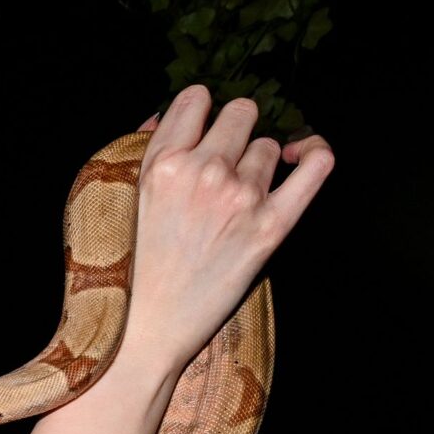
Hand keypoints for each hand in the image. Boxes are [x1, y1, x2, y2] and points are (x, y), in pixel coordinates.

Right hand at [123, 86, 333, 377]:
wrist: (143, 334)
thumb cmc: (126, 274)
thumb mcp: (118, 202)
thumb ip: (144, 151)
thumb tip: (167, 115)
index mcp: (161, 162)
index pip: (197, 98)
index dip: (202, 113)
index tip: (202, 133)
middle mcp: (203, 171)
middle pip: (240, 113)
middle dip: (233, 134)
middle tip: (222, 167)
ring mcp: (240, 198)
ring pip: (268, 146)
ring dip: (257, 163)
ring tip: (237, 198)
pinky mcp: (270, 228)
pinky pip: (315, 165)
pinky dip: (313, 153)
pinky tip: (301, 158)